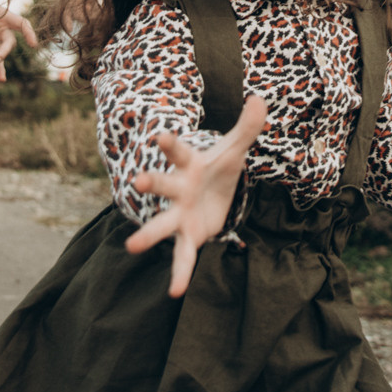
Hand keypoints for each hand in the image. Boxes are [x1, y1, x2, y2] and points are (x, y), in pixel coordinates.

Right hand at [124, 97, 268, 297]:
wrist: (213, 194)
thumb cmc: (219, 168)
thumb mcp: (235, 149)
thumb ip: (247, 127)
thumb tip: (261, 98)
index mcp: (189, 164)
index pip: (179, 151)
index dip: (170, 143)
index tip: (160, 136)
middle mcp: (178, 189)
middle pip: (164, 185)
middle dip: (152, 183)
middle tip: (137, 183)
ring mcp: (179, 215)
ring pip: (162, 225)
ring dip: (148, 235)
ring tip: (131, 247)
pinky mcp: (187, 236)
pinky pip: (182, 256)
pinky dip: (180, 274)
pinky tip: (175, 292)